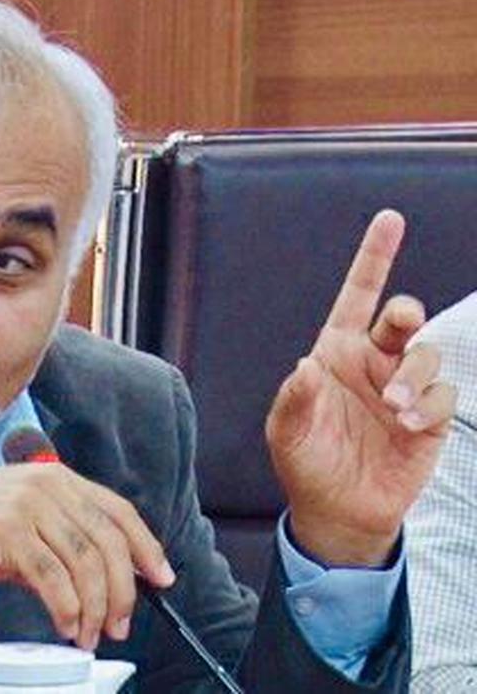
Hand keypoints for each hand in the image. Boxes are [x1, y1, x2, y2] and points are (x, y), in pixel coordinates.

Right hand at [0, 463, 174, 649]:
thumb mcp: (20, 521)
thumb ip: (61, 539)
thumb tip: (103, 578)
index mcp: (55, 476)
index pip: (118, 511)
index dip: (147, 547)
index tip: (161, 579)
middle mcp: (46, 485)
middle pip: (109, 542)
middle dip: (123, 591)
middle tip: (119, 625)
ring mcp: (26, 506)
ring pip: (86, 563)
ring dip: (94, 608)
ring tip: (89, 634)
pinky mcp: (7, 533)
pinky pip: (53, 579)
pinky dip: (67, 610)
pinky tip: (66, 626)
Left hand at [266, 210, 456, 565]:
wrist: (336, 510)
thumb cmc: (305, 461)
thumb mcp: (286, 432)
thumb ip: (294, 399)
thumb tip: (305, 366)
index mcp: (336, 351)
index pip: (357, 295)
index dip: (374, 257)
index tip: (390, 219)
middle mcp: (373, 361)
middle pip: (402, 318)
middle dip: (407, 313)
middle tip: (400, 323)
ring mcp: (404, 388)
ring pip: (427, 355)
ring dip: (413, 375)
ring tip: (392, 407)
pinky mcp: (429, 418)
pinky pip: (443, 395)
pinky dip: (428, 406)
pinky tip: (406, 427)